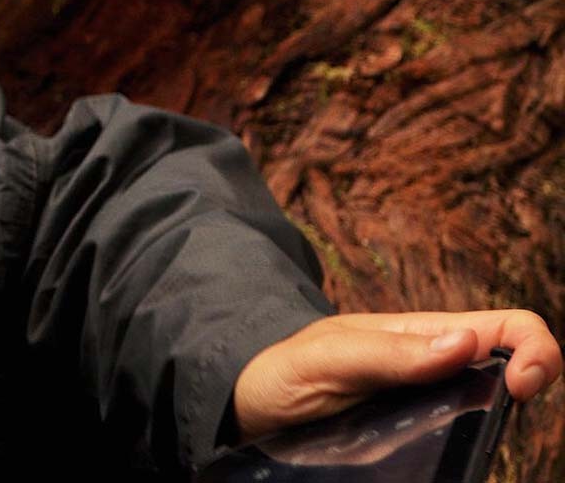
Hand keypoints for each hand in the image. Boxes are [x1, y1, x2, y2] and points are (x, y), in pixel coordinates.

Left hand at [230, 309, 560, 442]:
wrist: (247, 405)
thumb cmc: (283, 369)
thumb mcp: (328, 356)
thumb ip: (389, 351)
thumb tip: (466, 343)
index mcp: (424, 334)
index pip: (508, 327)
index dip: (536, 348)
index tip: (520, 385)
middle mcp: (434, 367)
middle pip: (512, 368)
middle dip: (529, 385)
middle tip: (500, 418)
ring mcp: (425, 403)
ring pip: (489, 410)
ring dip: (495, 423)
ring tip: (472, 438)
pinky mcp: (412, 436)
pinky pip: (454, 441)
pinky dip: (464, 447)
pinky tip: (447, 456)